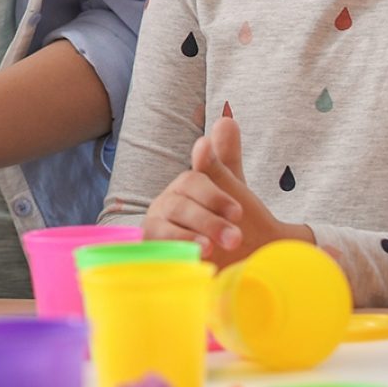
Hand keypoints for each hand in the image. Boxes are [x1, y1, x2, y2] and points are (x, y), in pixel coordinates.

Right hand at [142, 117, 310, 262]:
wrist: (229, 266)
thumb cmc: (227, 226)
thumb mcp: (233, 194)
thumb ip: (227, 160)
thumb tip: (226, 120)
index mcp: (189, 187)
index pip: (195, 180)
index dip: (214, 194)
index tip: (236, 208)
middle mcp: (170, 202)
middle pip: (181, 202)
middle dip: (209, 218)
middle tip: (236, 236)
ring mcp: (158, 224)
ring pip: (167, 222)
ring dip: (192, 234)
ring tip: (213, 248)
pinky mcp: (151, 247)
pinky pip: (155, 244)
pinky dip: (174, 248)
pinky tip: (195, 255)